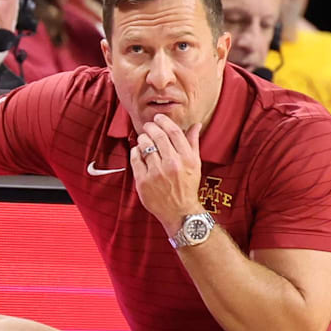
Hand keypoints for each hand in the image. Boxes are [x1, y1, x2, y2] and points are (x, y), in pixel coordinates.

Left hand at [129, 114, 204, 235]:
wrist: (179, 211)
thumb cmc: (187, 186)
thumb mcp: (195, 164)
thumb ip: (193, 143)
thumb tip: (195, 125)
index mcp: (186, 158)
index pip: (174, 132)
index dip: (164, 121)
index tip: (158, 118)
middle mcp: (172, 164)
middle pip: (158, 136)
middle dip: (151, 127)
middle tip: (148, 126)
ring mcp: (156, 173)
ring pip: (145, 146)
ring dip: (142, 138)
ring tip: (143, 138)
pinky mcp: (143, 181)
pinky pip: (135, 159)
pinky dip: (135, 151)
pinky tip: (138, 150)